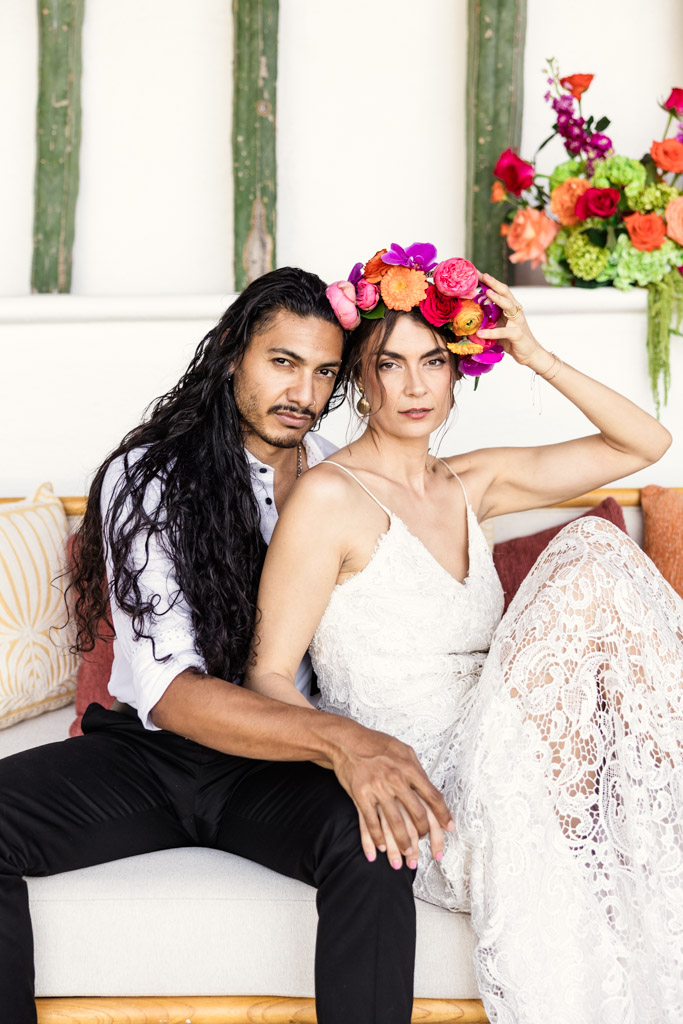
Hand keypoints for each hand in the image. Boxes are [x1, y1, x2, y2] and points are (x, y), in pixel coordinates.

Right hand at [329, 718, 453, 862]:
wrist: (346, 741)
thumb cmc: (376, 744)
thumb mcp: (403, 750)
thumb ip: (416, 769)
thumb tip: (429, 786)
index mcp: (409, 768)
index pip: (433, 796)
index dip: (443, 815)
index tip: (450, 828)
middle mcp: (396, 779)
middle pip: (417, 814)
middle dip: (424, 834)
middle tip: (425, 843)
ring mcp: (377, 788)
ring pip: (395, 823)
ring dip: (402, 843)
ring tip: (406, 854)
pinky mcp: (360, 795)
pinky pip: (371, 823)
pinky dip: (376, 838)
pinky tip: (380, 849)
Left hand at [476, 272, 552, 372]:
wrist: (529, 353)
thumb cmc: (512, 339)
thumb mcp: (498, 325)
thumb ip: (488, 318)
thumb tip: (469, 313)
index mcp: (510, 307)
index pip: (499, 290)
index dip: (489, 281)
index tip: (476, 273)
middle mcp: (515, 310)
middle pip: (506, 292)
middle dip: (494, 283)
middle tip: (482, 275)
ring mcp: (518, 321)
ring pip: (508, 305)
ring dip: (497, 298)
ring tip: (486, 293)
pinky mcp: (517, 334)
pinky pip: (503, 331)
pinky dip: (491, 332)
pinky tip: (480, 333)